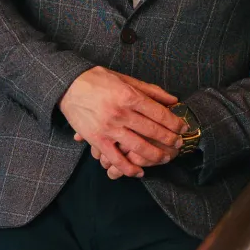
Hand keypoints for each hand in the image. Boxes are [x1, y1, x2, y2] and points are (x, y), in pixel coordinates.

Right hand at [60, 67, 182, 178]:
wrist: (66, 85)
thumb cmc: (96, 79)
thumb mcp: (124, 78)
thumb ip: (150, 90)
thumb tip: (173, 99)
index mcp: (129, 96)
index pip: (159, 113)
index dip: (174, 122)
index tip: (183, 128)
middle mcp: (121, 113)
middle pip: (153, 131)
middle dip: (169, 139)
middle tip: (178, 144)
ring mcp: (109, 128)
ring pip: (138, 147)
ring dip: (155, 155)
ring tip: (165, 158)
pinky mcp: (97, 140)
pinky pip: (116, 159)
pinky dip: (129, 168)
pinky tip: (139, 172)